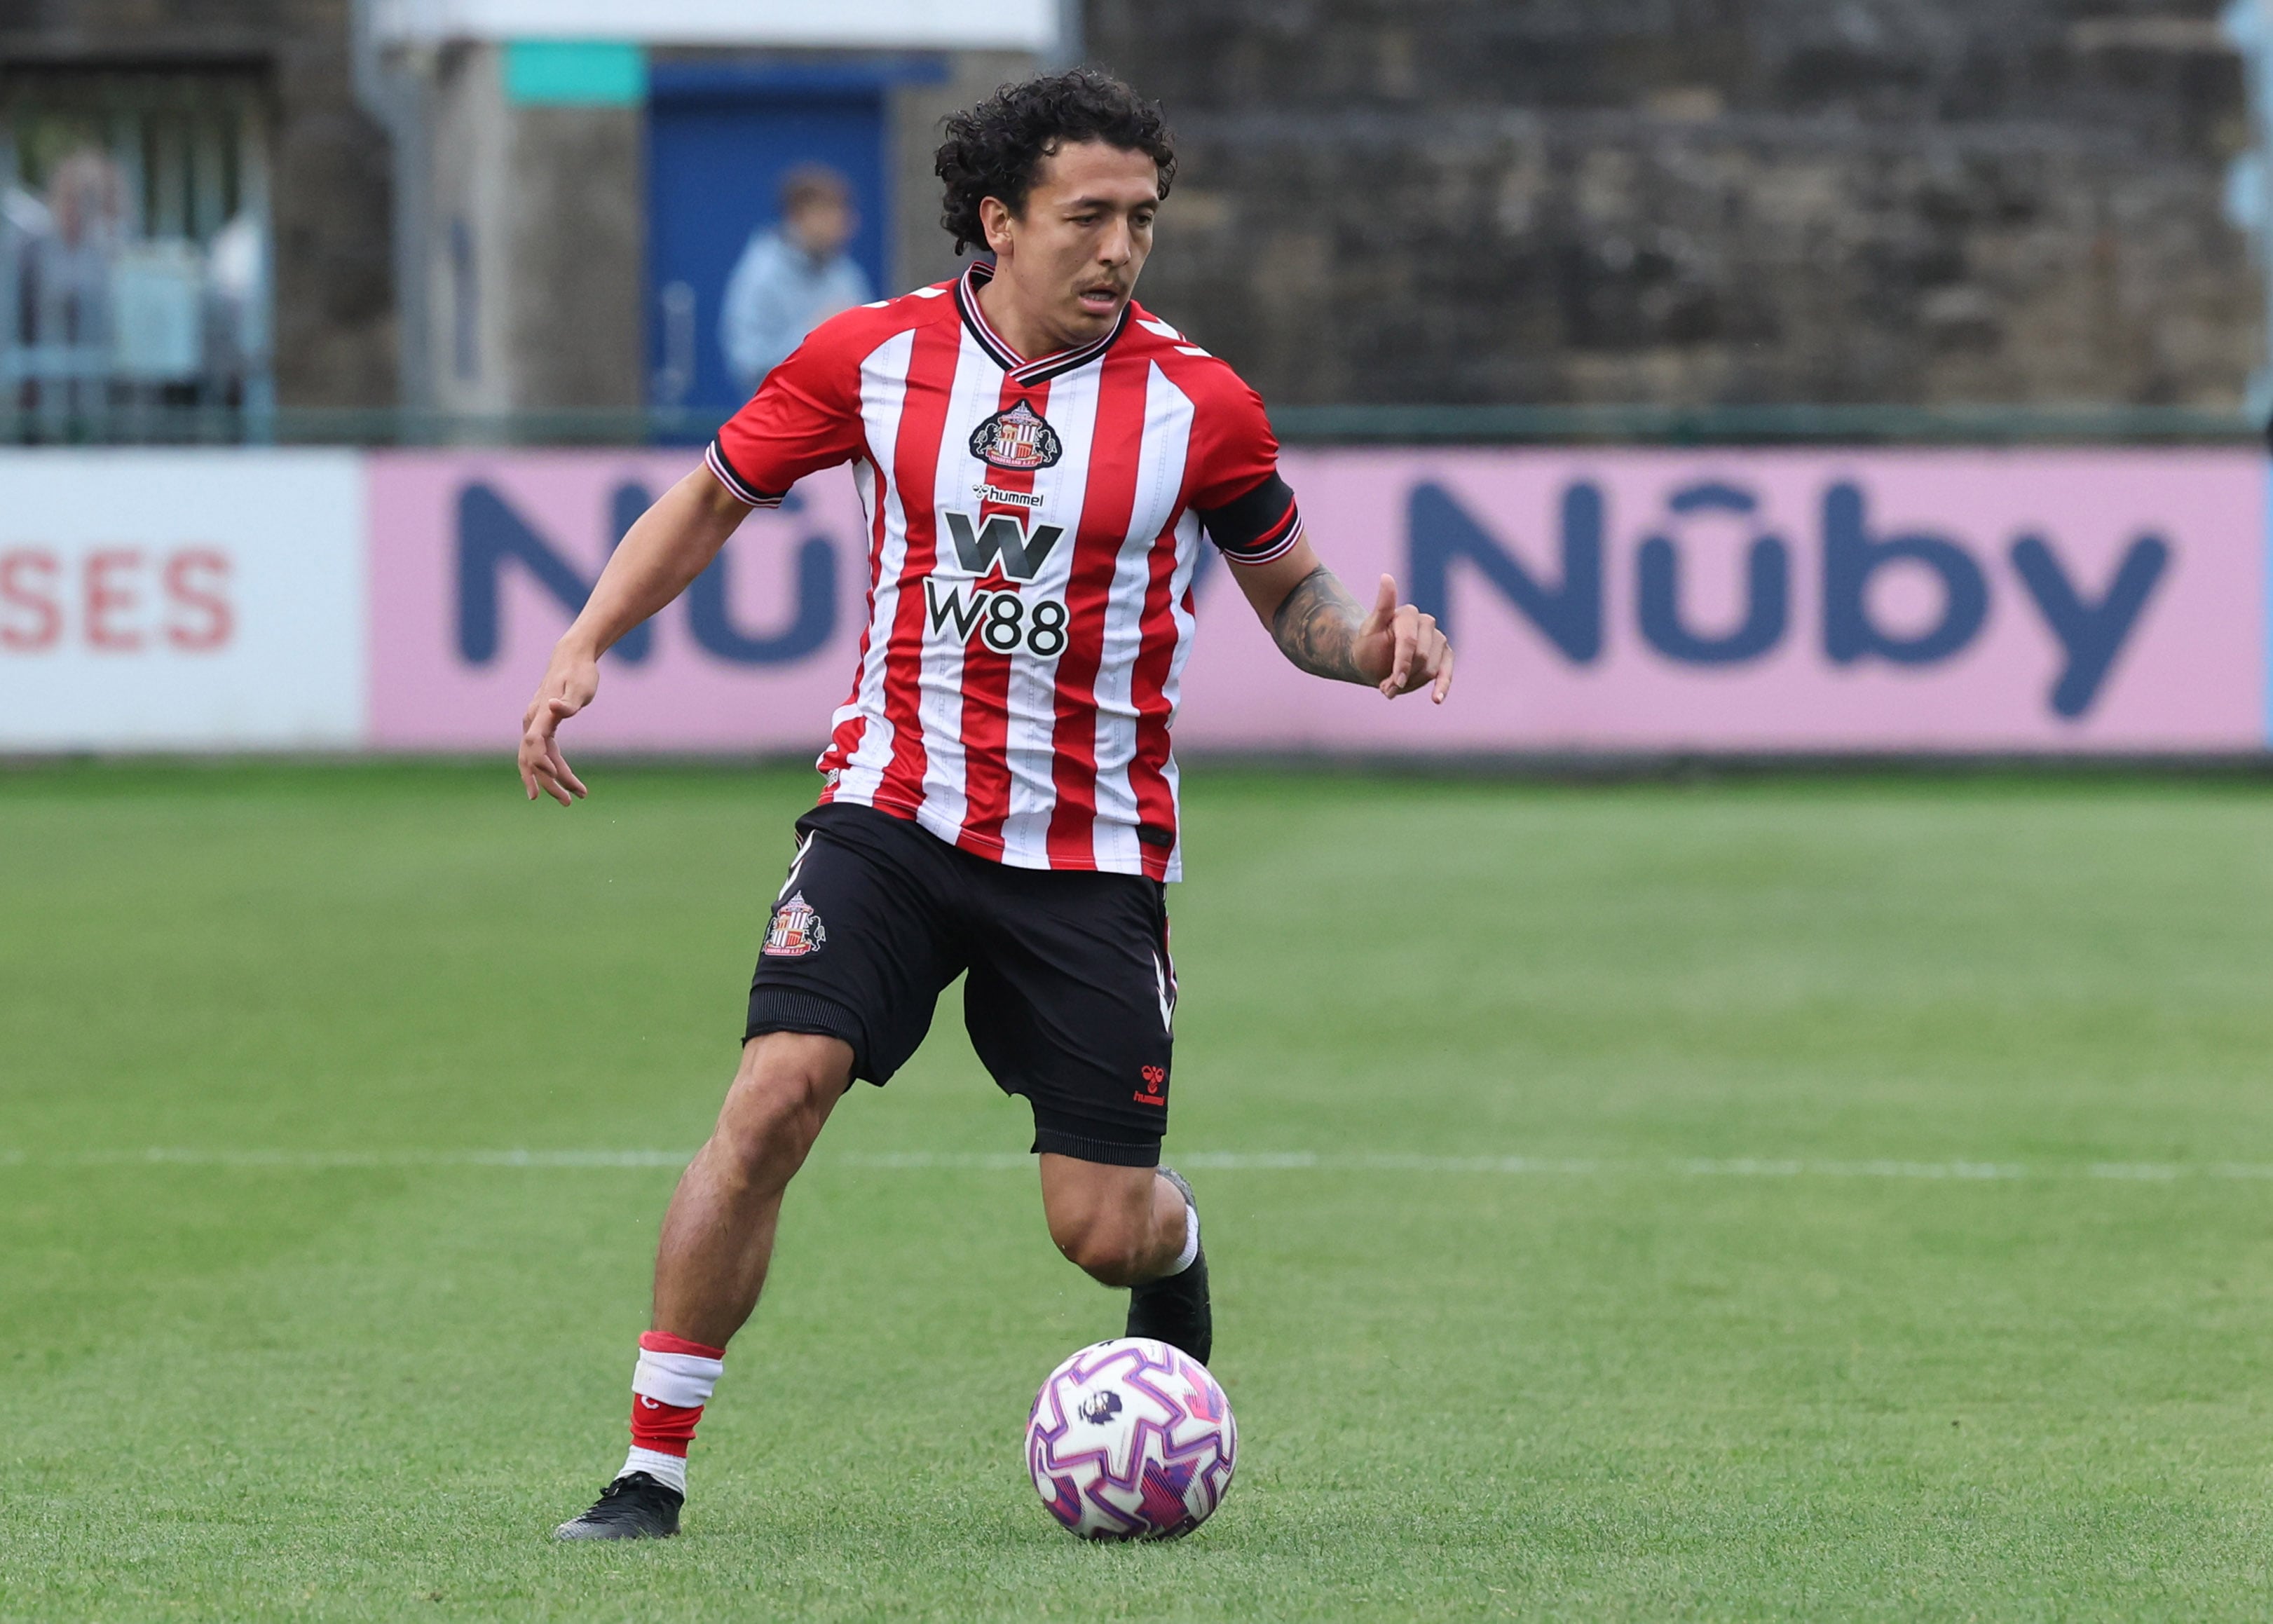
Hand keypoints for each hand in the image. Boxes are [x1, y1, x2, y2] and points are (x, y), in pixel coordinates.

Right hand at [518, 642, 598, 804]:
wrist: (572, 659)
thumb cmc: (580, 673)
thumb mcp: (580, 687)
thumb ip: (568, 702)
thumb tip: (553, 706)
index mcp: (540, 714)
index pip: (534, 743)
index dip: (540, 763)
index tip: (556, 778)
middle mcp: (532, 721)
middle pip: (533, 759)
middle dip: (549, 783)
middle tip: (568, 802)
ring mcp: (535, 725)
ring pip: (536, 760)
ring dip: (550, 781)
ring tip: (570, 799)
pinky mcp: (542, 727)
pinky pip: (542, 754)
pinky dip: (551, 769)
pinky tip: (563, 781)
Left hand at [1353, 574, 1454, 702]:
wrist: (1372, 661)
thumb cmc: (1368, 645)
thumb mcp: (1370, 628)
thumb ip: (1382, 606)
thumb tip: (1386, 576)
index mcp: (1409, 614)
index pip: (1409, 643)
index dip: (1400, 665)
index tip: (1390, 685)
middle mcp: (1427, 622)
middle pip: (1422, 659)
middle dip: (1402, 676)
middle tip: (1385, 685)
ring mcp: (1438, 638)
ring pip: (1431, 669)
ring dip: (1411, 684)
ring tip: (1393, 686)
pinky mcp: (1445, 654)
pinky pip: (1447, 671)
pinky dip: (1442, 686)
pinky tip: (1436, 699)